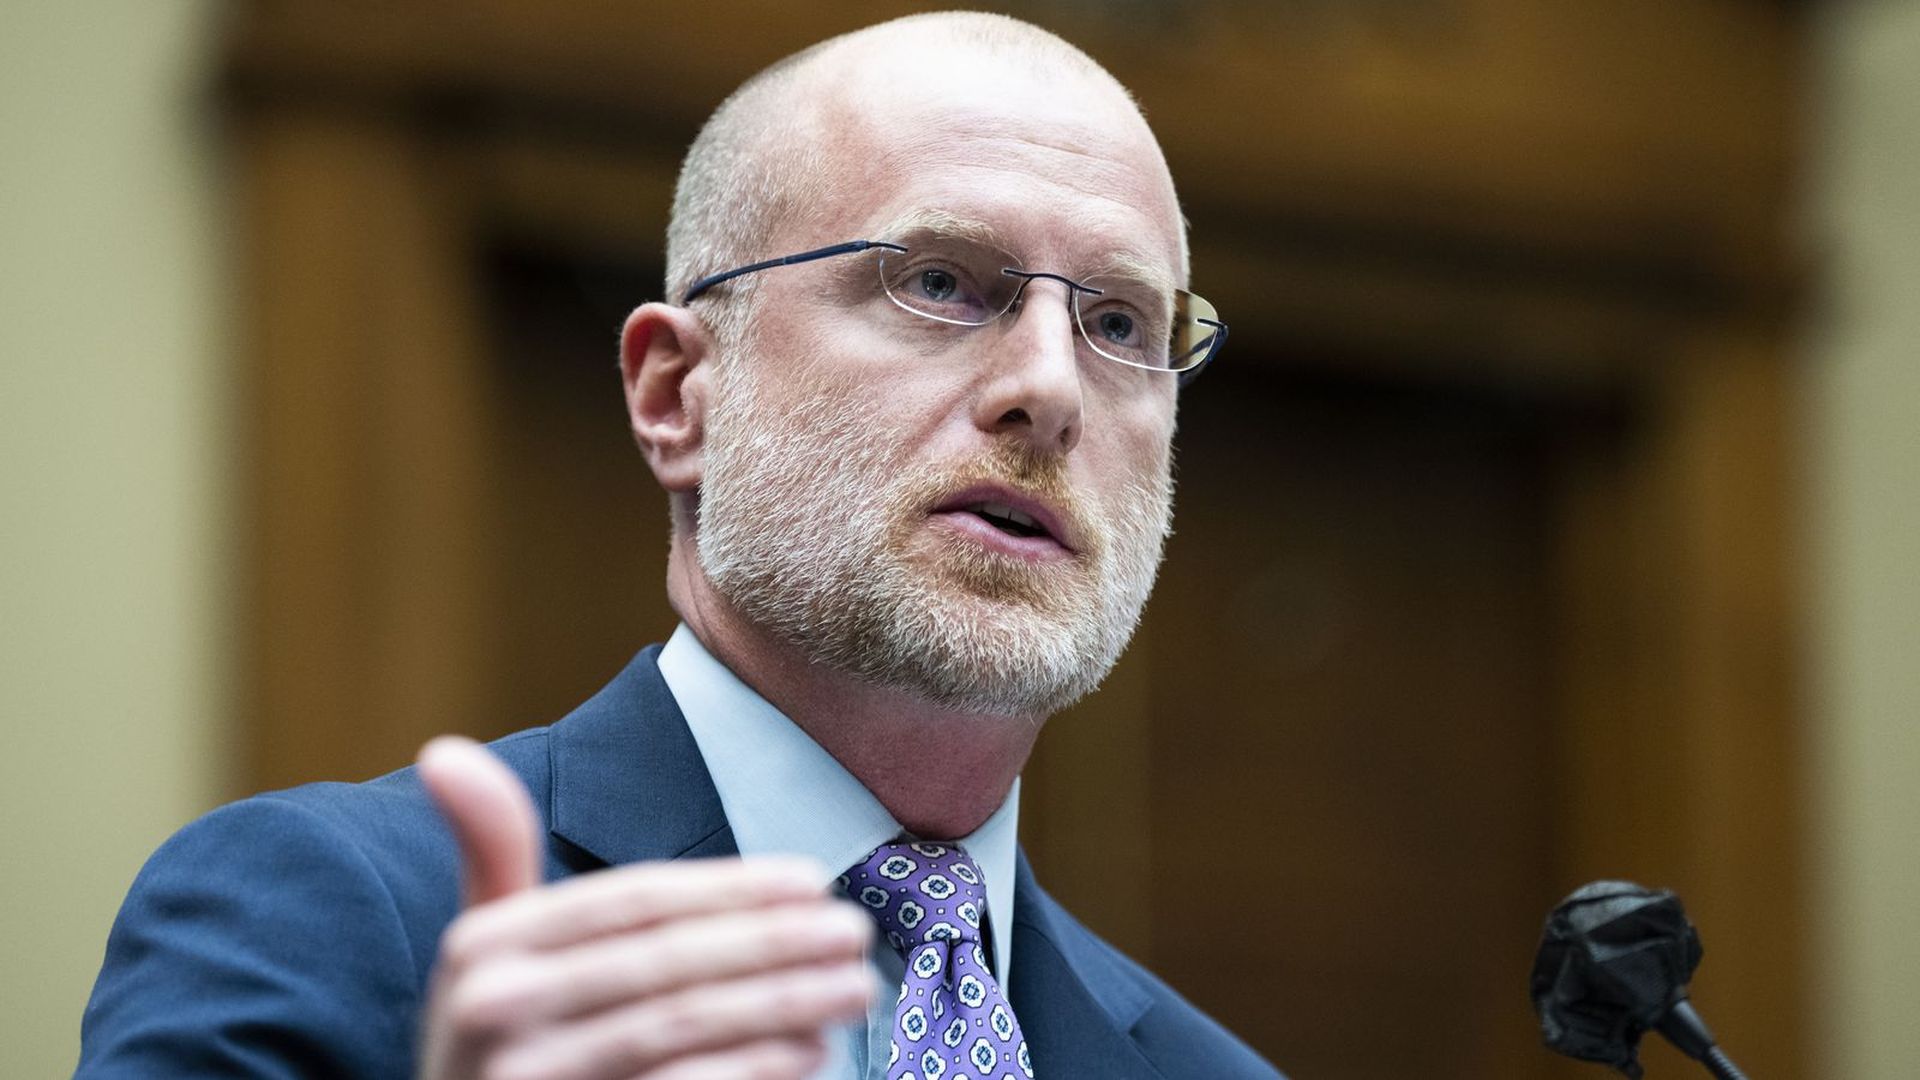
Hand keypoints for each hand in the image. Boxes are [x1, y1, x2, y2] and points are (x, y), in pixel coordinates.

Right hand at [415, 736, 873, 1079]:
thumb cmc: (493, 1034)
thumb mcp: (481, 947)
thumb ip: (489, 850)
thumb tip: (445, 748)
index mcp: (483, 946)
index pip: (631, 904)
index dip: (728, 889)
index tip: (812, 880)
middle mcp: (494, 1014)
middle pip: (665, 964)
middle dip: (775, 944)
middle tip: (856, 932)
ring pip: (682, 1030)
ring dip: (783, 1006)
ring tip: (855, 988)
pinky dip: (752, 1073)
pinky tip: (808, 1054)